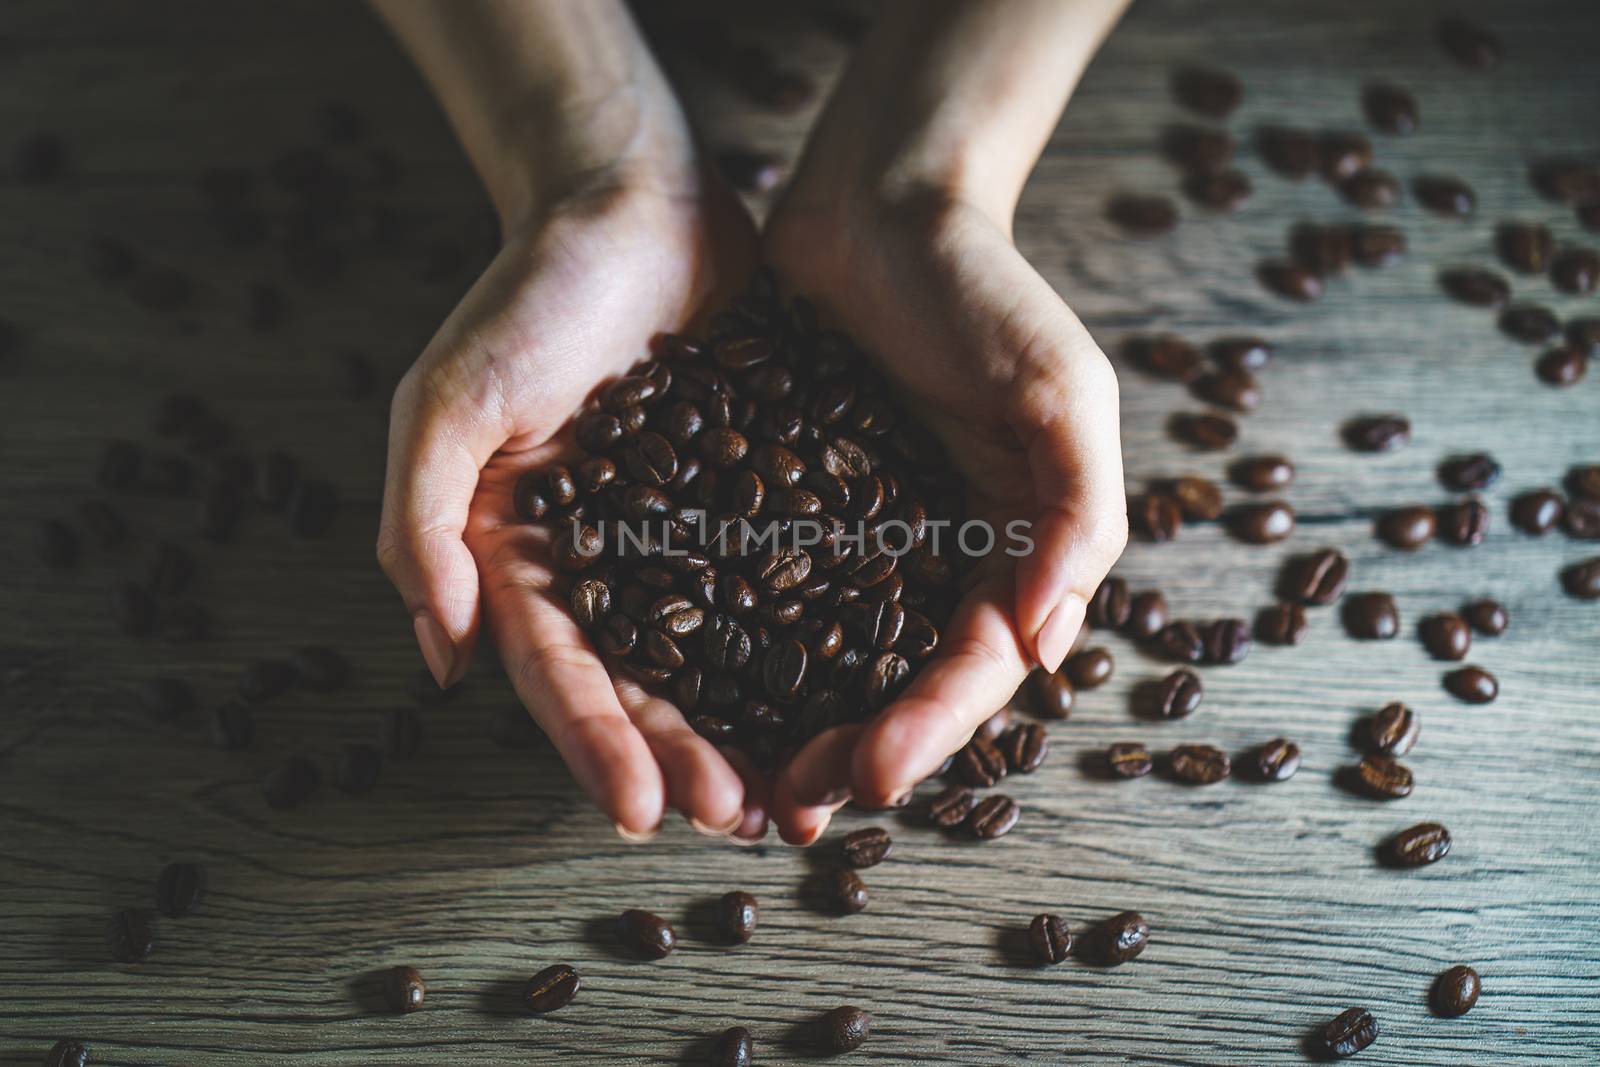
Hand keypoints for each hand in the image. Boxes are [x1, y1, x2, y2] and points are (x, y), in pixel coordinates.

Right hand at [377, 160, 769, 841]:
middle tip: (739, 814)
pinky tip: (856, 691)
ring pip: (724, 656)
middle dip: (687, 756)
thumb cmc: (529, 294)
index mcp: (526, 557)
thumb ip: (424, 523)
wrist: (630, 202)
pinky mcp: (754, 503)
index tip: (637, 808)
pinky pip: (787, 583)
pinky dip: (815, 643)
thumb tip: (440, 656)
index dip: (594, 743)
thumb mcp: (448, 400)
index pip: (559, 672)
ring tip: (799, 784)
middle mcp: (608, 565)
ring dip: (756, 726)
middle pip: (647, 685)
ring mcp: (684, 539)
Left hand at [760, 183, 1127, 843]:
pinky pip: (756, 591)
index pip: (974, 664)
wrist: (882, 200)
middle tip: (788, 811)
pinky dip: (728, 648)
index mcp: (1008, 547)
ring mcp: (856, 536)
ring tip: (734, 784)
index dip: (931, 728)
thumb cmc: (984, 288)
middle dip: (849, 753)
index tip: (872, 778)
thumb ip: (1076, 509)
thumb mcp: (1060, 386)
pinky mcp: (784, 506)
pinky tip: (683, 691)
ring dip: (784, 726)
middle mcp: (932, 557)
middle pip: (894, 682)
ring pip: (820, 658)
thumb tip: (1048, 642)